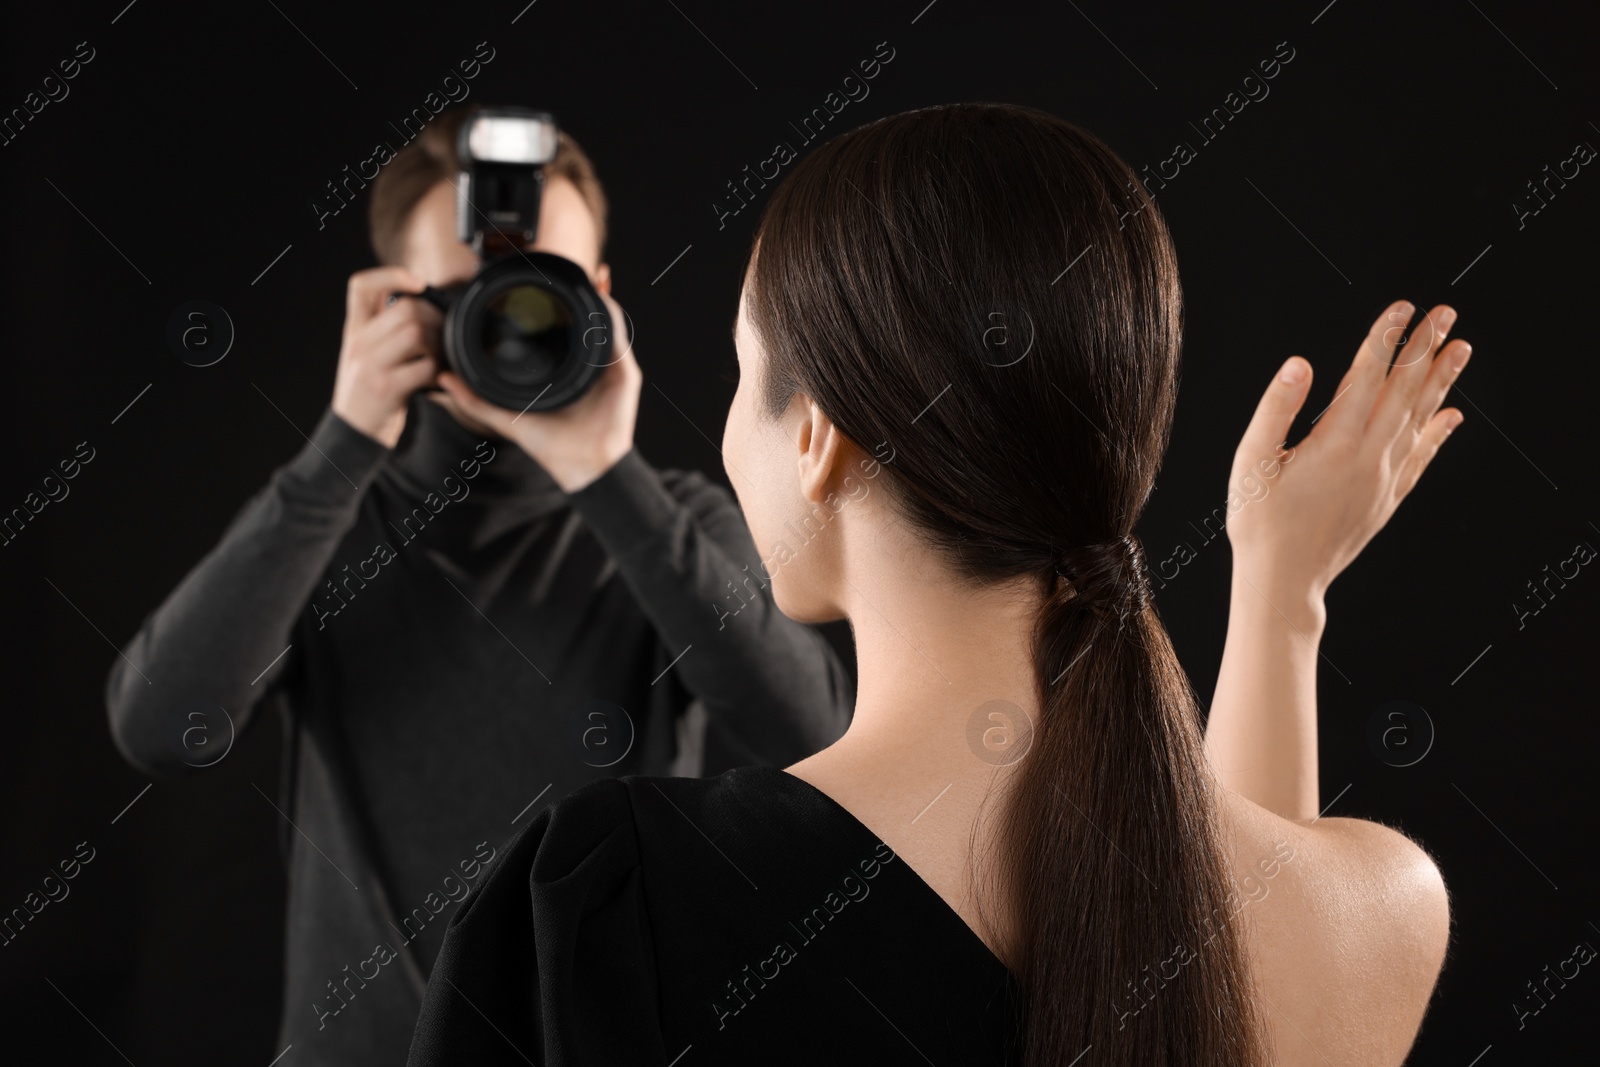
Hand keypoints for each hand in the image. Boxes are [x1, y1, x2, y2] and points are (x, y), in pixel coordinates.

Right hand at [331, 267, 442, 447]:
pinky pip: (425, 367)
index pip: (360, 286)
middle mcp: (358, 344)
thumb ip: (383, 330)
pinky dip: (440, 372)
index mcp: (353, 331)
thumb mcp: (365, 355)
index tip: (418, 282)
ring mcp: (371, 365)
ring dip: (439, 344)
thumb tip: (419, 302)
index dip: (391, 274)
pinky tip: (438, 380)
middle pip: (404, 309)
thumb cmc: (369, 393)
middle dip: (434, 318)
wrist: (353, 434)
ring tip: (441, 359)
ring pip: (417, 333)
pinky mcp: (387, 387)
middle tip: (444, 336)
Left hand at [436, 289, 641, 491]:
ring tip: (588, 276)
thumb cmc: (550, 445)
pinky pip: (619, 337)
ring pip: (605, 323)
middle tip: (565, 271)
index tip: (535, 284)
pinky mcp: (624, 373)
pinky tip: (602, 298)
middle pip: (585, 321)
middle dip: (580, 295)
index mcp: (562, 370)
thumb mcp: (505, 417)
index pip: (558, 330)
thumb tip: (444, 377)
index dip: (551, 307)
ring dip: (598, 298)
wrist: (581, 465)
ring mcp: (608, 367)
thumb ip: (474, 399)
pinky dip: (612, 316)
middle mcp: (587, 364)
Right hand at [1227, 300, 1472, 612]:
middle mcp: (1368, 457)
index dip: (1384, 339)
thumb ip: (1276, 408)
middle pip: (1404, 391)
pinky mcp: (1387, 499)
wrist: (1283, 580)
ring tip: (1460, 349)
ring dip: (1441, 381)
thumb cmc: (1258, 521)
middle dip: (1425, 349)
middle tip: (1446, 314)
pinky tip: (1452, 415)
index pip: (1366, 376)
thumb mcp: (1251, 461)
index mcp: (1334, 442)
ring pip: (1420, 419)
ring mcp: (1383, 479)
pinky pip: (1421, 458)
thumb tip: (1300, 363)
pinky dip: (1439, 433)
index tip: (1402, 307)